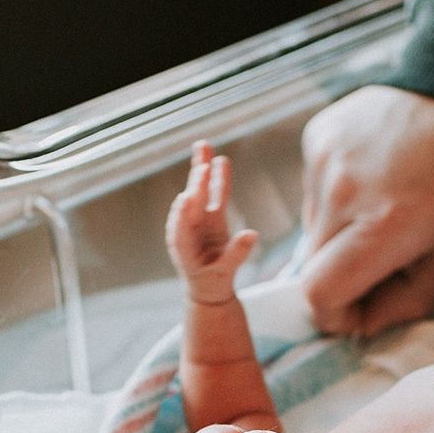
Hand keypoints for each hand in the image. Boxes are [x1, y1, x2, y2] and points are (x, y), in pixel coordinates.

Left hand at [166, 142, 256, 303]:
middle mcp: (188, 228)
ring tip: (203, 146)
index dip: (183, 213)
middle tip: (201, 167)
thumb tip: (252, 234)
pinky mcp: (212, 216)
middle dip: (195, 185)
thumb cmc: (212, 282)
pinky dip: (218, 178)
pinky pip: (216, 194)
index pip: (181, 227)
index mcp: (183, 246)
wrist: (210, 286)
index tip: (187, 198)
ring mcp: (200, 220)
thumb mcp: (224, 273)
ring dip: (202, 170)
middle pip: (190, 203)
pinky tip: (221, 160)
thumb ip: (236, 254)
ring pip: (201, 191)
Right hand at [300, 86, 433, 335]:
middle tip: (381, 257)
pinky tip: (372, 178)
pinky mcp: (316, 137)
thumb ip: (407, 304)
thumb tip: (362, 327)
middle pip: (310, 266)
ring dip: (338, 235)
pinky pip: (312, 192)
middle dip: (340, 275)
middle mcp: (343, 191)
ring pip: (310, 229)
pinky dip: (336, 198)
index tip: (363, 307)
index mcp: (383, 225)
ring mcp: (323, 159)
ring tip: (382, 207)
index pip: (318, 295)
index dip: (337, 315)